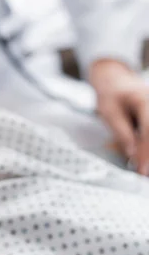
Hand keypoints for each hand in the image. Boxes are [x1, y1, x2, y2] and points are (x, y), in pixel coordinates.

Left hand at [90, 59, 148, 174]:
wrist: (115, 79)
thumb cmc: (111, 93)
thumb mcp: (108, 111)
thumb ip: (121, 132)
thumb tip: (133, 154)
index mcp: (145, 99)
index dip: (146, 151)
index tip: (142, 169)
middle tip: (144, 174)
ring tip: (143, 171)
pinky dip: (147, 148)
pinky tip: (143, 162)